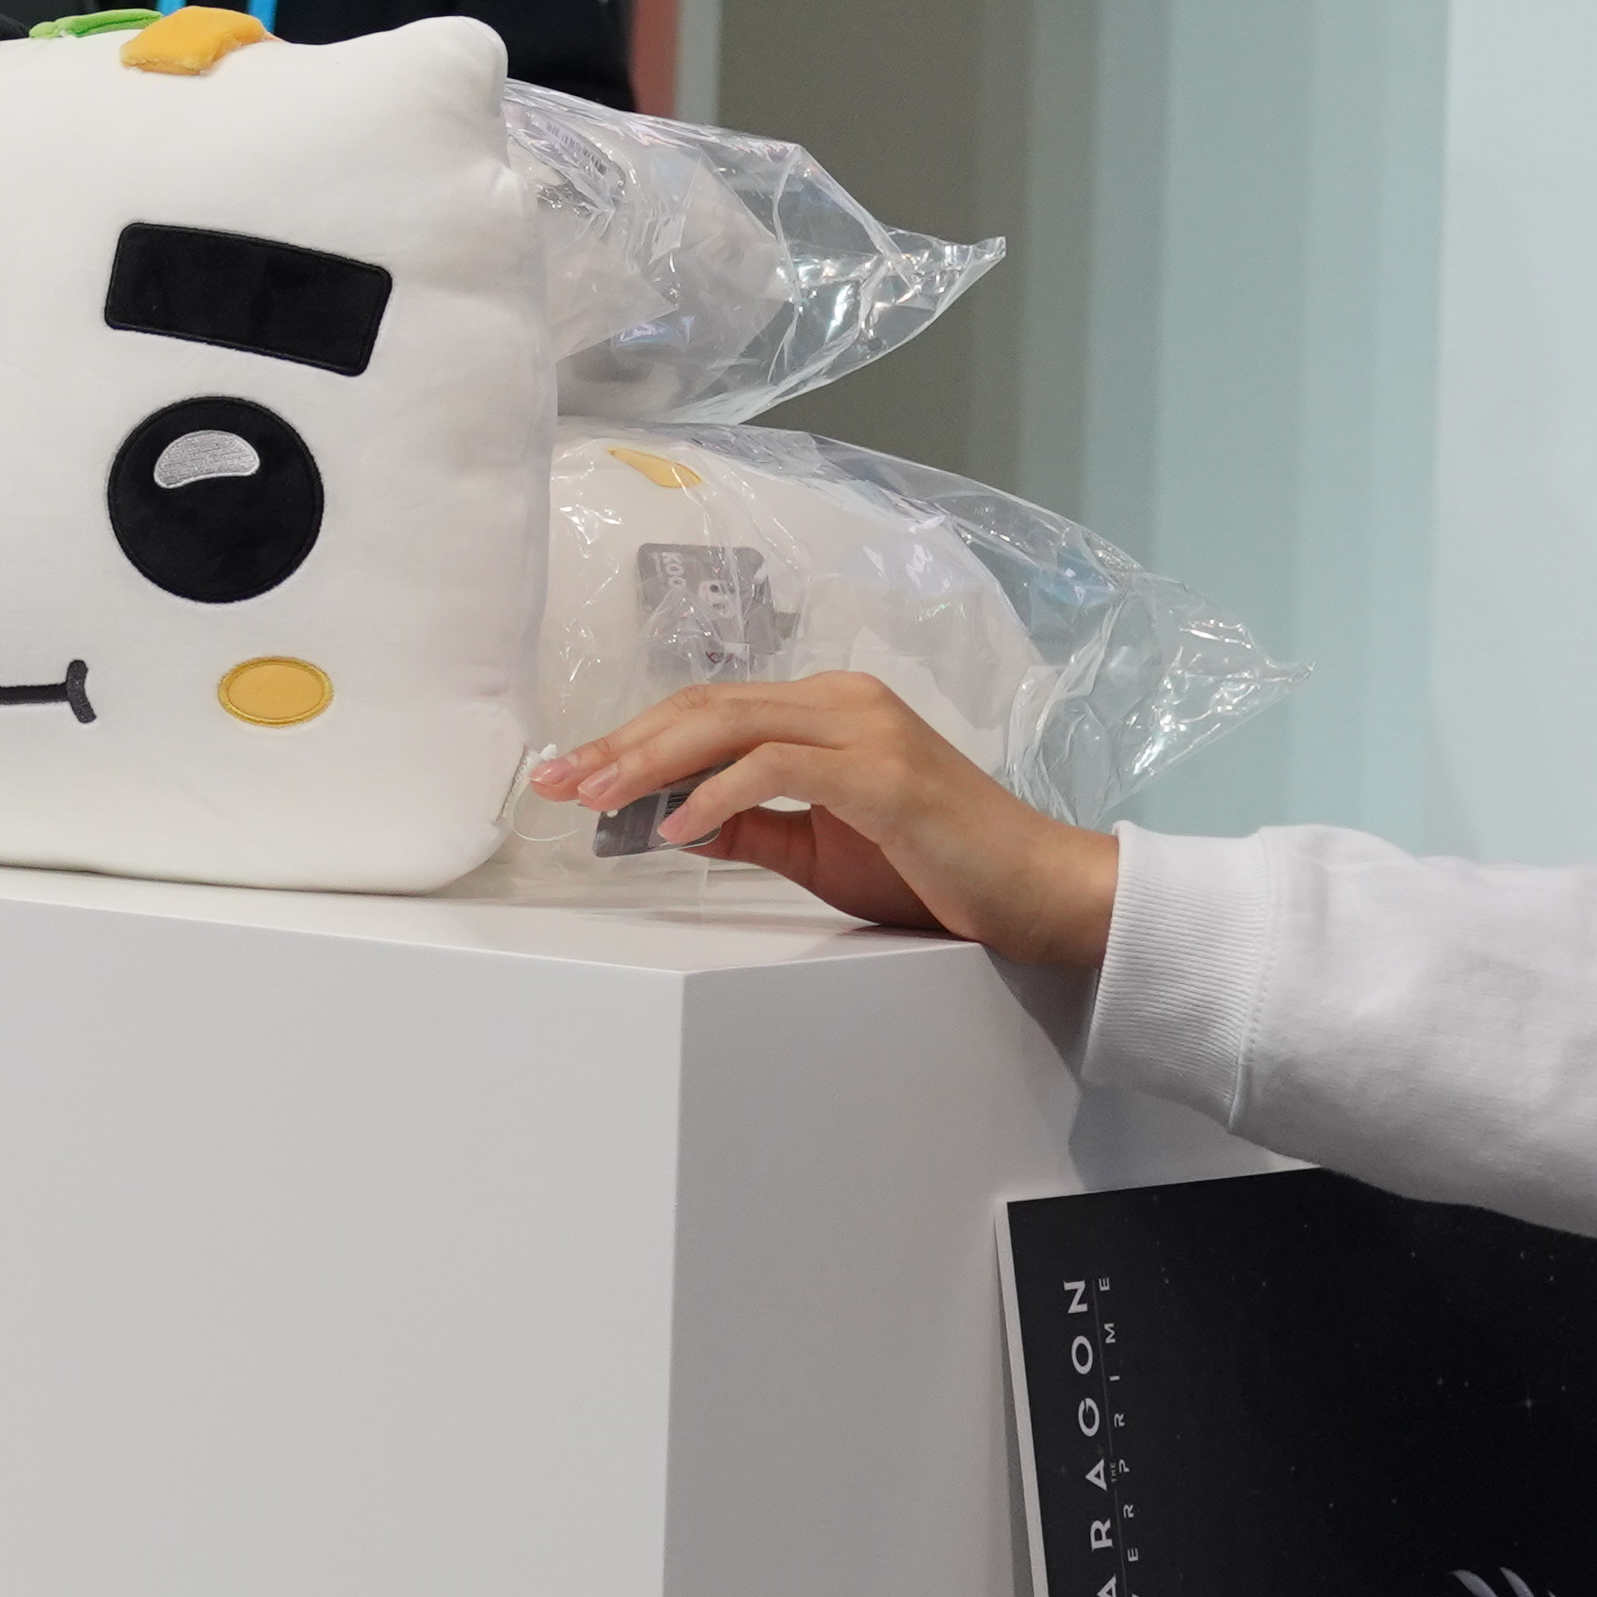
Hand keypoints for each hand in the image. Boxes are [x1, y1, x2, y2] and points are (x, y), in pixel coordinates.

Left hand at [530, 670, 1123, 968]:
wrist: (1038, 894)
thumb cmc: (936, 872)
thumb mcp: (820, 849)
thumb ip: (751, 827)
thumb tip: (670, 818)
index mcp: (826, 710)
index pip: (707, 710)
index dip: (633, 738)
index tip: (570, 772)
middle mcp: (841, 702)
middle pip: (703, 706)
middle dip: (620, 743)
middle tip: (557, 779)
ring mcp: (863, 729)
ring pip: (728, 724)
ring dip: (650, 762)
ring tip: (596, 799)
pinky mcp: (882, 771)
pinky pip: (776, 769)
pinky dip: (716, 795)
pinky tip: (676, 826)